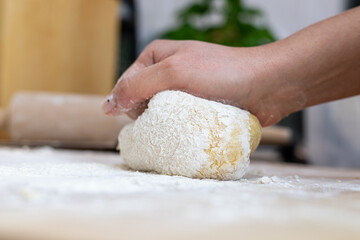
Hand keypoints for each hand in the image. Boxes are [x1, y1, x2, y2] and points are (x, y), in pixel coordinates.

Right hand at [102, 40, 282, 125]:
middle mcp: (168, 73)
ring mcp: (184, 91)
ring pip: (160, 115)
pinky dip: (180, 131)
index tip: (146, 114)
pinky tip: (189, 133)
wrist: (267, 85)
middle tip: (171, 117)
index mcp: (157, 57)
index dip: (129, 102)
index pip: (127, 84)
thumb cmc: (223, 73)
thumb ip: (136, 86)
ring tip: (183, 124)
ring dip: (166, 125)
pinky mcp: (198, 108)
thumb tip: (107, 106)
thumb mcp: (173, 72)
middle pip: (141, 102)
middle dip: (150, 114)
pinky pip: (178, 123)